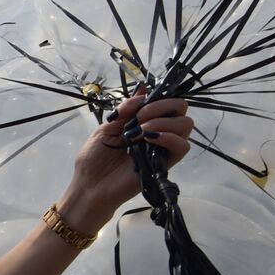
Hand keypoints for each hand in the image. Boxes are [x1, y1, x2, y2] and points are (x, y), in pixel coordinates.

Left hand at [58, 93, 193, 232]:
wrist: (90, 186)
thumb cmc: (93, 159)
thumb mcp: (106, 127)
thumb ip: (127, 109)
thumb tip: (144, 88)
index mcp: (143, 121)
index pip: (165, 101)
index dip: (155, 98)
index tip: (132, 108)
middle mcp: (156, 132)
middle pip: (180, 109)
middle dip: (161, 106)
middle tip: (139, 118)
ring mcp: (161, 148)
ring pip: (185, 125)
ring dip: (162, 122)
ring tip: (140, 132)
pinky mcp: (165, 164)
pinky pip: (182, 147)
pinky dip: (170, 137)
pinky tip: (150, 139)